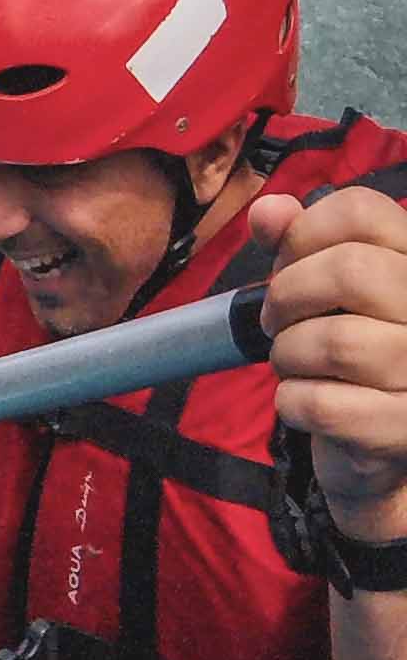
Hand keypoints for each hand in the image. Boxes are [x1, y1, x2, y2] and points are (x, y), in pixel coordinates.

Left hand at [253, 186, 406, 542]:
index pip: (360, 210)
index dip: (302, 234)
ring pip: (332, 342)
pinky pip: (320, 403)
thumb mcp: (326, 292)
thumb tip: (267, 210)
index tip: (289, 265)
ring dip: (287, 355)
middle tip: (277, 323)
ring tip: (294, 364)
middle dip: (287, 297)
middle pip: (348, 271)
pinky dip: (292, 403)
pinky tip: (304, 402)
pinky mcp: (404, 428)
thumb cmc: (353, 355)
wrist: (380, 449)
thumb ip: (297, 245)